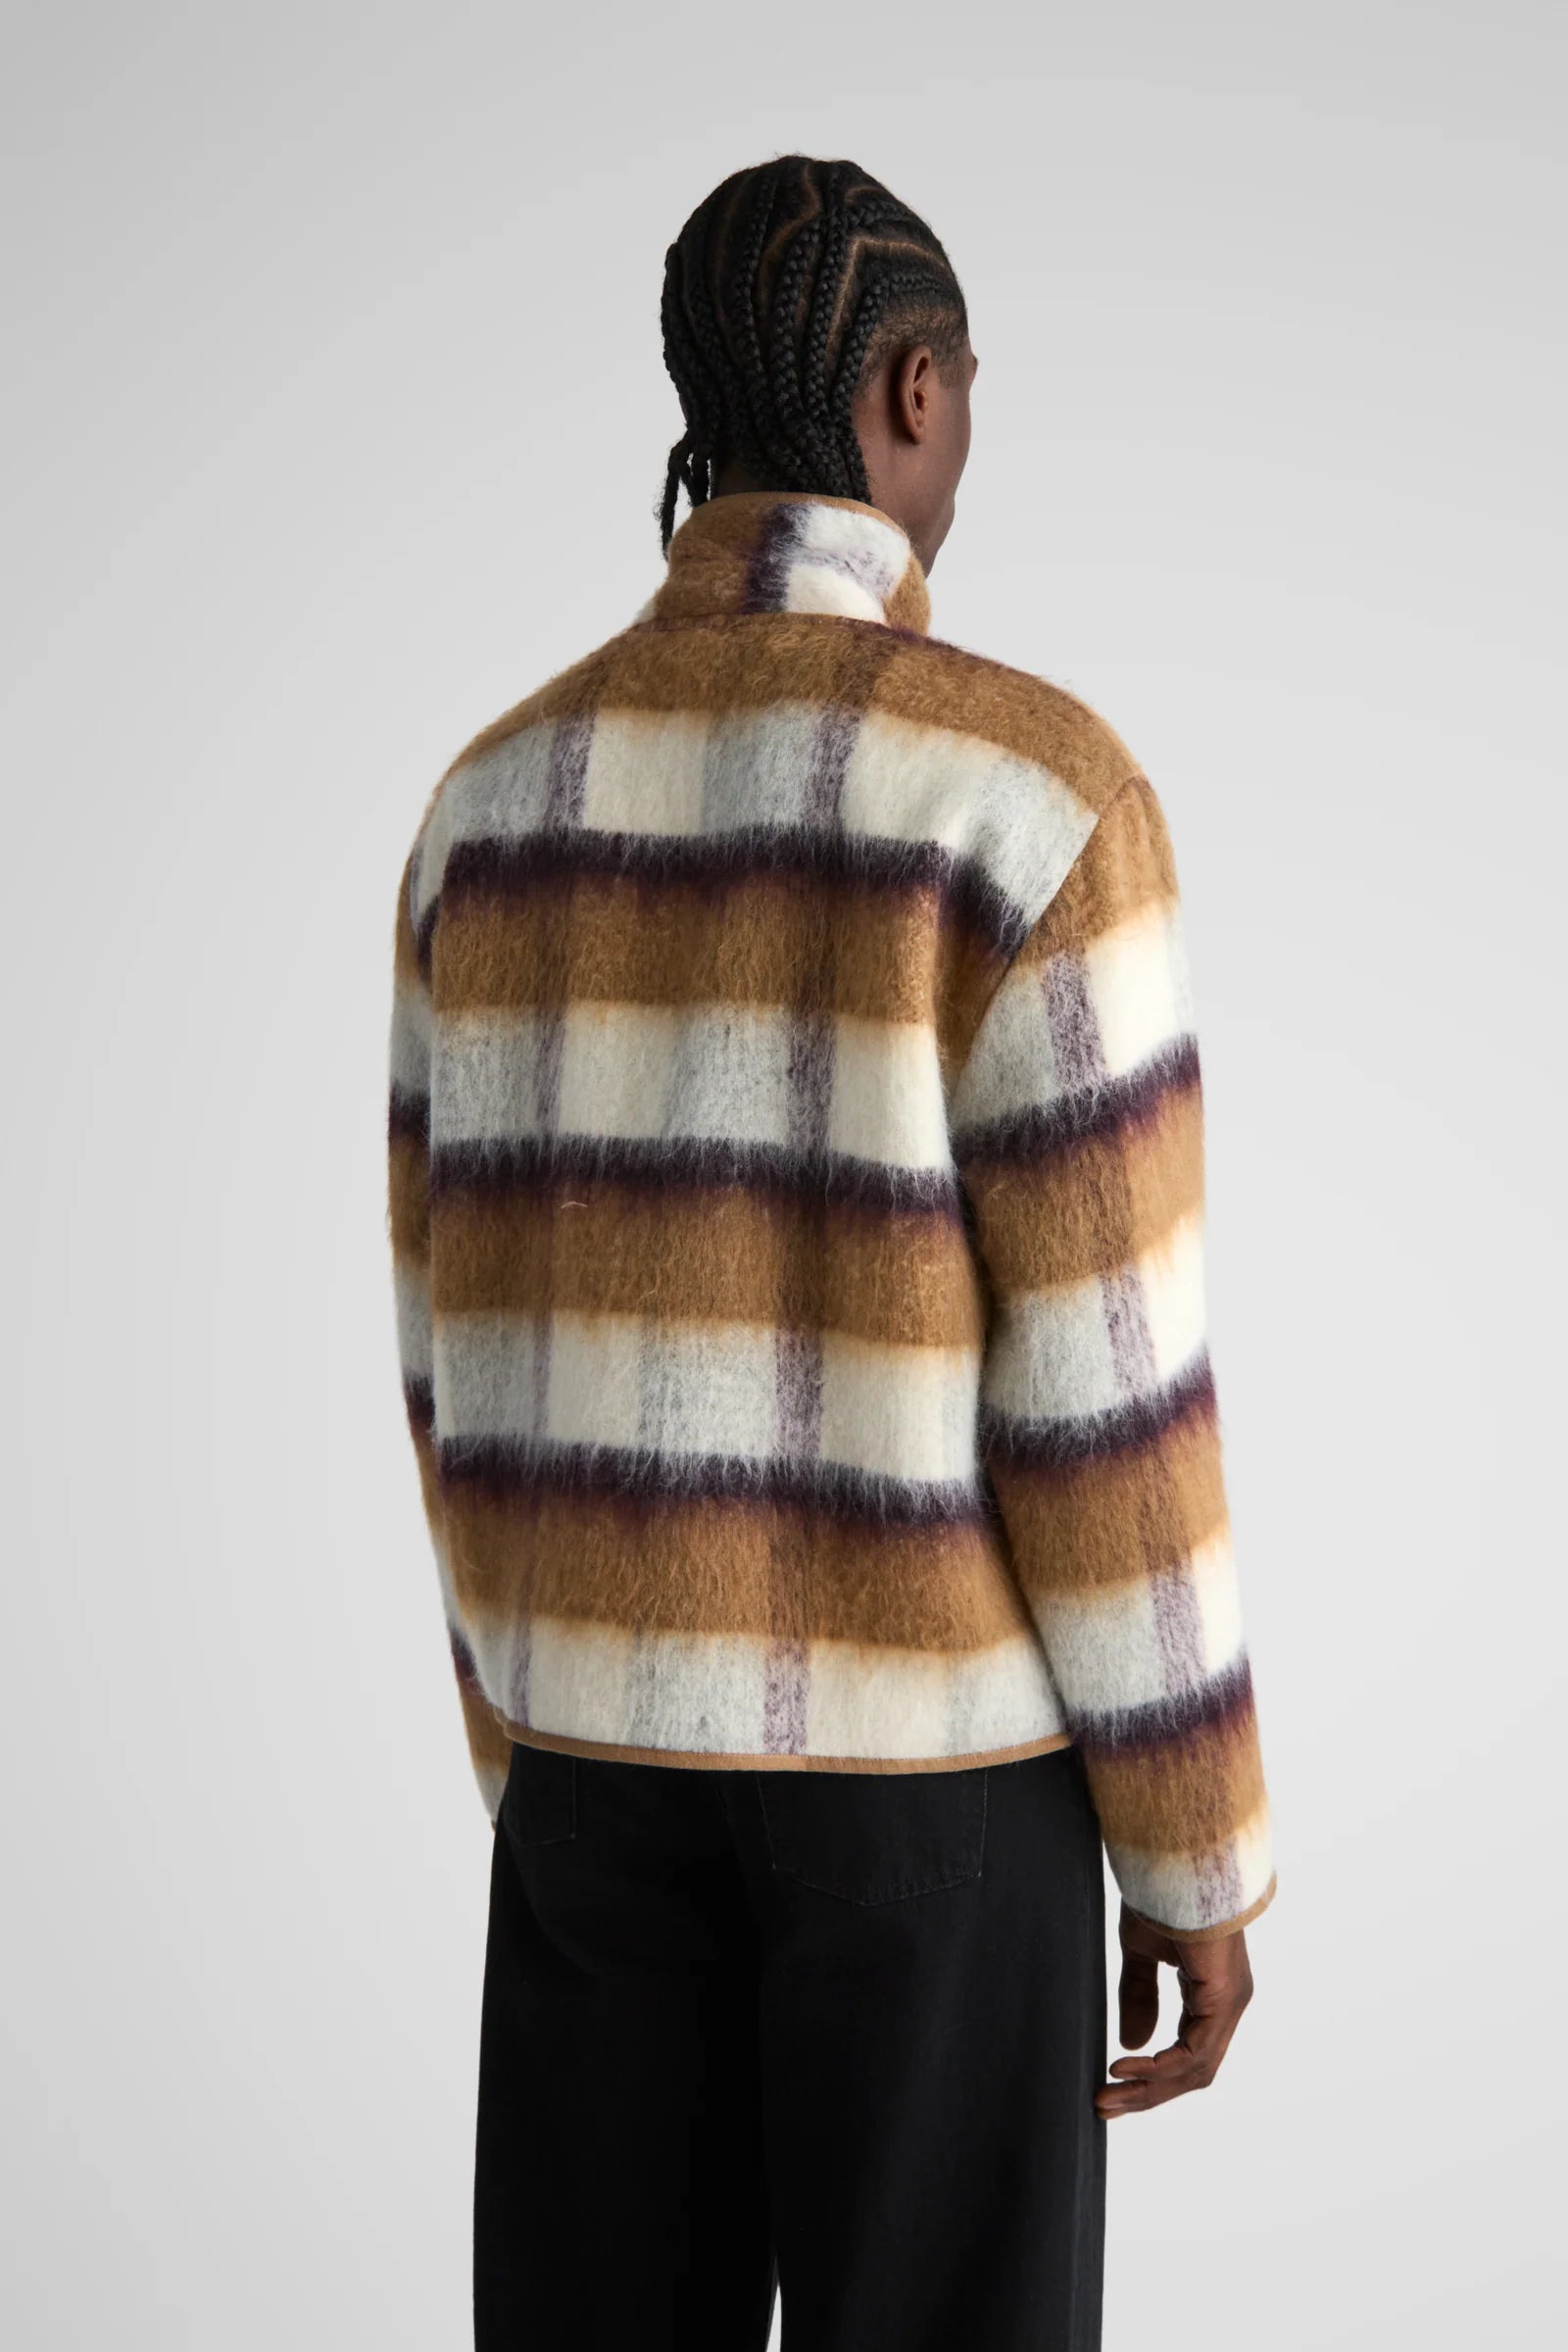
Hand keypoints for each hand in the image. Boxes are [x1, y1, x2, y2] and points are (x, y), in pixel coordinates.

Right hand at [1096, 1900, 1253, 2118]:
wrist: (1177, 1864)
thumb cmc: (1162, 1897)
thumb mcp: (1143, 1954)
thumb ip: (1140, 1995)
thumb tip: (1132, 2043)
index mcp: (1212, 1995)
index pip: (1188, 2054)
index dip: (1151, 2077)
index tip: (1111, 2086)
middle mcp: (1226, 2005)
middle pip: (1192, 2072)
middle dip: (1146, 2093)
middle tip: (1104, 2105)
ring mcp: (1229, 2004)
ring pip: (1194, 2069)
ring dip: (1149, 2088)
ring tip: (1108, 2096)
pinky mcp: (1223, 1998)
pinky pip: (1194, 2051)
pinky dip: (1158, 2066)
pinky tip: (1124, 2065)